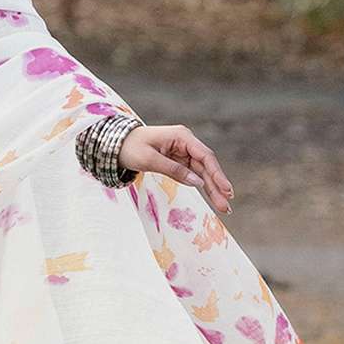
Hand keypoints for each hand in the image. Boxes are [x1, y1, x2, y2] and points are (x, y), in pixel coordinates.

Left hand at [118, 122, 233, 211]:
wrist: (117, 144)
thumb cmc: (131, 148)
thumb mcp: (149, 159)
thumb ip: (173, 170)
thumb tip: (197, 182)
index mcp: (182, 136)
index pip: (205, 156)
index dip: (217, 174)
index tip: (226, 190)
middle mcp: (186, 143)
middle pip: (207, 166)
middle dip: (217, 186)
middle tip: (226, 206)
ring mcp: (184, 152)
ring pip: (203, 172)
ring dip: (213, 189)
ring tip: (224, 207)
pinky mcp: (180, 161)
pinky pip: (195, 174)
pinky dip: (203, 186)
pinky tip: (213, 197)